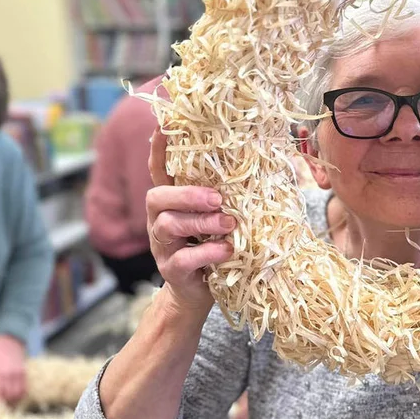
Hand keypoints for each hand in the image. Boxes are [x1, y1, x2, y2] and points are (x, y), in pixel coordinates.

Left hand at [0, 334, 26, 403]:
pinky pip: (23, 387)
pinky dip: (20, 394)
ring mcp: (17, 373)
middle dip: (4, 401)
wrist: (10, 339)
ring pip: (17, 392)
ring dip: (13, 399)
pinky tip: (15, 397)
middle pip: (8, 394)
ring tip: (7, 403)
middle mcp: (8, 373)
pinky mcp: (23, 372)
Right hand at [147, 129, 234, 315]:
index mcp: (171, 203)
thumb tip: (261, 165)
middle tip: (218, 199)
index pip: (159, 171)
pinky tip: (225, 250)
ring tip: (228, 225)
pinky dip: (206, 253)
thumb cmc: (212, 247)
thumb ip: (224, 197)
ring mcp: (162, 246)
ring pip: (169, 225)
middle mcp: (159, 220)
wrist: (198, 294)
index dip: (159, 149)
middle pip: (158, 197)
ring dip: (201, 223)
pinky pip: (183, 258)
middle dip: (188, 195)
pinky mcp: (171, 270)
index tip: (163, 124)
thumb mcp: (216, 218)